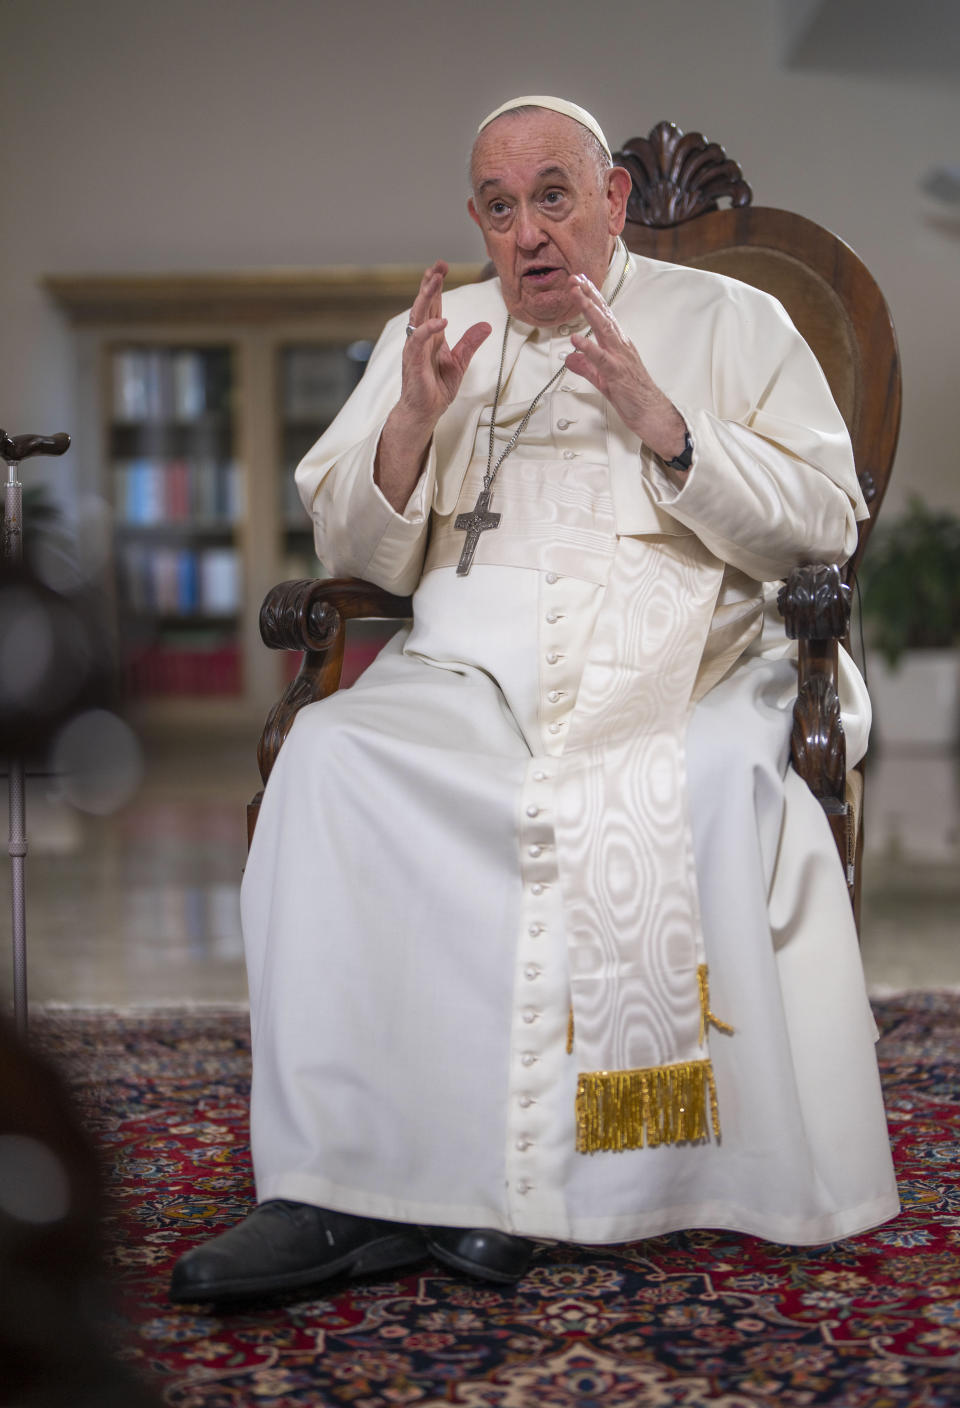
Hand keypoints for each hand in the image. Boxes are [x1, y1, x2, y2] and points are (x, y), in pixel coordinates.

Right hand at [376, 262, 490, 510]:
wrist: (425, 412)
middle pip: (423, 304)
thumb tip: (486, 325)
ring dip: (425, 297)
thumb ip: (470, 342)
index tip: (443, 266)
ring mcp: (414, 348)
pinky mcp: (412, 362)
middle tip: (439, 265)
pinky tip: (442, 320)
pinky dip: (428, 329)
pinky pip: (418, 341)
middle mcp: (420, 337)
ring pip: (417, 316)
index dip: (436, 285)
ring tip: (435, 280)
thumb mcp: (460, 362)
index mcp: (431, 335)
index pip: (433, 304)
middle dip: (430, 283)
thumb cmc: (436, 388)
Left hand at [564, 274, 687, 467]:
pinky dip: (588, 347)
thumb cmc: (632, 395)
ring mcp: (619, 358)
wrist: (651, 413)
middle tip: (575, 278)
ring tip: (576, 295)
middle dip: (588, 295)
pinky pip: (601, 358)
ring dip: (589, 310)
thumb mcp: (602, 379)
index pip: (603, 316)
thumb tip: (570, 357)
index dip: (591, 298)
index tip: (579, 282)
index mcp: (618, 345)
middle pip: (603, 315)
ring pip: (603, 329)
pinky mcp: (617, 373)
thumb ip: (586, 366)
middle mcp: (620, 346)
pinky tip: (576, 338)